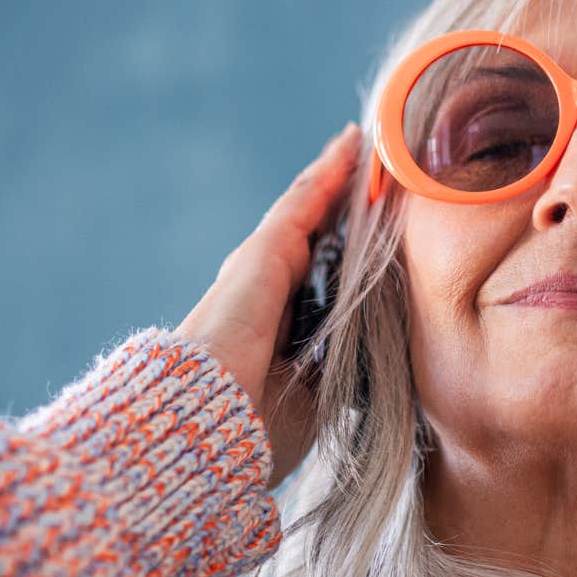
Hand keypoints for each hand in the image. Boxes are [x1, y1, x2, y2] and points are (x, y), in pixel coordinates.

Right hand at [176, 121, 361, 489]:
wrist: (199, 429)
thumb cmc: (249, 433)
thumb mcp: (311, 402)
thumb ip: (338, 371)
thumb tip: (377, 356)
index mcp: (272, 335)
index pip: (316, 284)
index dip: (342, 256)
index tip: (370, 235)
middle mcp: (262, 295)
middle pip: (312, 240)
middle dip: (342, 209)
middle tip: (376, 175)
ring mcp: (258, 270)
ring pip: (308, 213)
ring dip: (338, 180)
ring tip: (366, 145)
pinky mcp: (261, 255)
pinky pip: (304, 203)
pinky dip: (329, 172)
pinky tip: (352, 144)